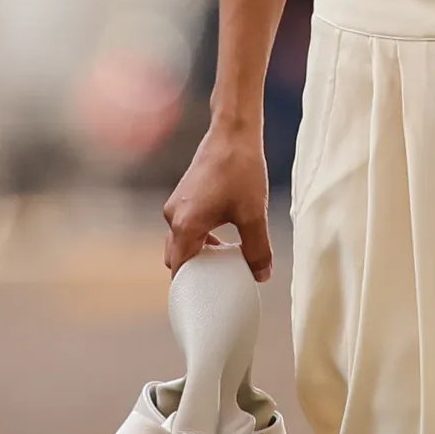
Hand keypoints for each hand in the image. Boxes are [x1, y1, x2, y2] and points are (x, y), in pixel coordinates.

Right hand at [162, 123, 274, 276]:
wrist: (232, 132)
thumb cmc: (240, 170)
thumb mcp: (254, 214)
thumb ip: (257, 249)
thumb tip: (261, 276)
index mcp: (185, 225)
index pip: (178, 269)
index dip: (189, 288)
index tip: (202, 301)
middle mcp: (173, 216)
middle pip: (176, 257)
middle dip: (194, 272)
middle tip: (216, 285)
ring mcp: (176, 204)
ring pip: (181, 240)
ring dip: (198, 253)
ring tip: (222, 264)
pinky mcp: (183, 195)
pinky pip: (185, 226)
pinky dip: (198, 237)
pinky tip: (222, 239)